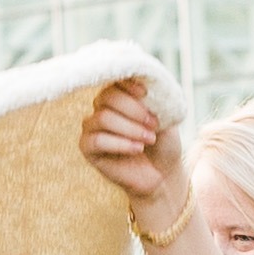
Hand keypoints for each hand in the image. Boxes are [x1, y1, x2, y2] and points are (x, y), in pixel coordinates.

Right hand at [81, 76, 187, 227]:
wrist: (162, 174)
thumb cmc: (164, 144)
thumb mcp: (165, 117)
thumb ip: (153, 101)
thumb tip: (145, 86)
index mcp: (120, 97)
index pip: (114, 80)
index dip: (127, 84)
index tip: (145, 93)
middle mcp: (102, 108)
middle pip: (107, 97)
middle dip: (133, 110)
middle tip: (154, 124)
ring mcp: (93, 128)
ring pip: (103, 118)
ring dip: (130, 128)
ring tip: (149, 139)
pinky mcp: (88, 148)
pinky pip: (96, 140)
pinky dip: (120, 143)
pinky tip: (137, 149)